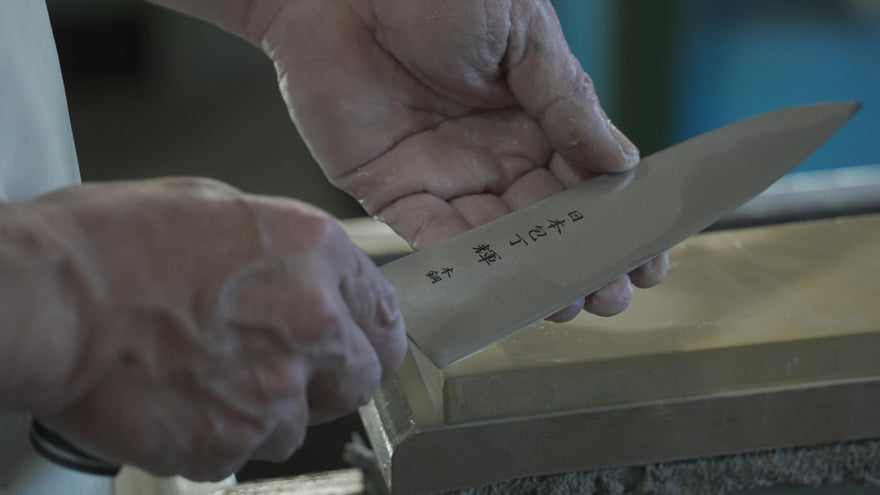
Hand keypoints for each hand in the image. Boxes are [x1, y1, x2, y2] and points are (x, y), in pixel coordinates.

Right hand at [24, 178, 404, 480]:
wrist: (47, 302)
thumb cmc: (112, 247)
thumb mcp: (216, 210)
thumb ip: (282, 253)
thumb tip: (305, 279)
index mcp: (315, 253)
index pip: (386, 316)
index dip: (371, 338)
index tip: (360, 350)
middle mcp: (310, 322)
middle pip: (358, 380)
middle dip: (326, 382)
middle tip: (280, 370)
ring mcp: (274, 389)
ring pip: (296, 426)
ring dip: (263, 412)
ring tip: (208, 377)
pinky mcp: (228, 441)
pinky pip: (241, 454)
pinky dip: (217, 437)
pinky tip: (183, 400)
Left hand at [259, 0, 667, 317]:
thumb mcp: (523, 33)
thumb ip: (568, 100)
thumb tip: (624, 162)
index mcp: (533, 117)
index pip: (584, 183)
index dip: (616, 223)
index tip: (648, 260)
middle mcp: (493, 154)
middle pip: (545, 223)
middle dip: (581, 263)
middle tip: (610, 296)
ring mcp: (444, 175)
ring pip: (495, 241)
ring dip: (528, 276)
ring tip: (564, 303)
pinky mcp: (391, 188)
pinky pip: (430, 236)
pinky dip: (461, 265)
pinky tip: (496, 286)